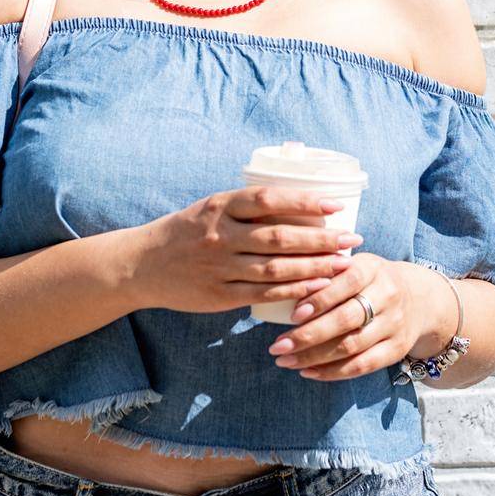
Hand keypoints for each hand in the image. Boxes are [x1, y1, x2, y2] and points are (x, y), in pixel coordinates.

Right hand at [132, 184, 364, 315]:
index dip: (305, 201)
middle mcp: (220, 235)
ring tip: (343, 265)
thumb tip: (299, 202)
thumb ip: (247, 206)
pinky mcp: (219, 295)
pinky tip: (315, 288)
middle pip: (280, 237)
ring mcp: (219, 267)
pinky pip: (262, 295)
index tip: (336, 206)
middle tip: (352, 239)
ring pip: (276, 268)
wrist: (143, 264)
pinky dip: (292, 292)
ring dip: (314, 267)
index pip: (268, 200)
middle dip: (321, 239)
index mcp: (220, 206)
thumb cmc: (186, 231)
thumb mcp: (211, 207)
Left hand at [266, 255, 456, 380]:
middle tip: (277, 346)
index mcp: (374, 268)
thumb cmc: (371, 279)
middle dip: (308, 335)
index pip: (346, 282)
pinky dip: (333, 372)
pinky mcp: (397, 349)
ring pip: (352, 346)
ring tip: (285, 361)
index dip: (320, 299)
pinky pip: (363, 365)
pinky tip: (307, 371)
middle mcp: (388, 296)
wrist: (421, 298)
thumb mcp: (356, 264)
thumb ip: (327, 271)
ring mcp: (395, 325)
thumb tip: (285, 286)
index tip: (291, 314)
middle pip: (346, 319)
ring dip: (314, 357)